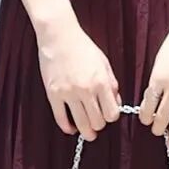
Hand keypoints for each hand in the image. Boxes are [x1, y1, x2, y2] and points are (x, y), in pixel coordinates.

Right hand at [36, 17, 121, 139]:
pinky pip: (60, 118)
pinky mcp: (53, 94)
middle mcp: (86, 90)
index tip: (108, 114)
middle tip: (97, 122)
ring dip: (86, 131)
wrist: (59, 36)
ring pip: (81, 124)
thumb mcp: (104, 63)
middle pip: (98, 122)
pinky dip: (67, 127)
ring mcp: (68, 93)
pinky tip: (71, 128)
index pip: (112, 113)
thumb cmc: (82, 47)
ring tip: (87, 132)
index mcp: (101, 82)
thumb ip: (111, 84)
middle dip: (99, 124)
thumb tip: (115, 103)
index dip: (112, 116)